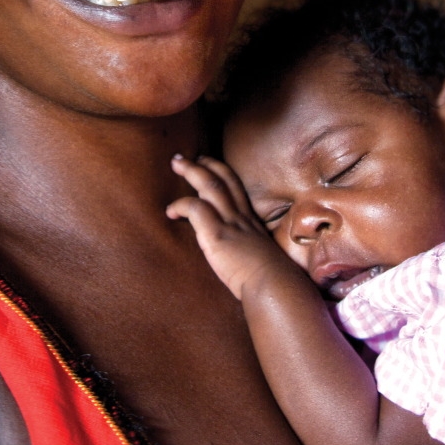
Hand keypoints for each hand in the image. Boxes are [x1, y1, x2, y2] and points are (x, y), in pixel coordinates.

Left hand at [167, 155, 284, 299]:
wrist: (274, 287)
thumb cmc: (270, 281)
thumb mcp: (262, 259)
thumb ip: (250, 252)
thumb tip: (240, 259)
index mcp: (251, 222)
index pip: (237, 187)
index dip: (222, 172)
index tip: (209, 165)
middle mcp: (241, 216)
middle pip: (223, 178)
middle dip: (205, 163)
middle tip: (187, 157)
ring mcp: (230, 222)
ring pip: (210, 184)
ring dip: (192, 170)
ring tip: (176, 163)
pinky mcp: (217, 233)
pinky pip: (195, 207)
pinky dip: (180, 204)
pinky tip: (170, 211)